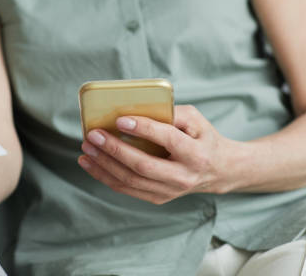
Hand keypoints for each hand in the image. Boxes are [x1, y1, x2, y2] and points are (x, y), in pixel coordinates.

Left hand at [78, 105, 240, 203]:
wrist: (218, 171)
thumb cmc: (202, 138)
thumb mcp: (196, 120)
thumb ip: (172, 112)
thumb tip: (139, 108)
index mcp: (196, 154)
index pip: (167, 140)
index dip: (143, 129)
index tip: (120, 119)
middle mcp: (183, 176)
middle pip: (143, 165)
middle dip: (115, 149)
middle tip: (94, 135)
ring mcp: (170, 191)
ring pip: (131, 180)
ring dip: (104, 165)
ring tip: (87, 148)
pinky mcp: (158, 198)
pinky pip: (127, 189)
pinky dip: (105, 176)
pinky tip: (91, 163)